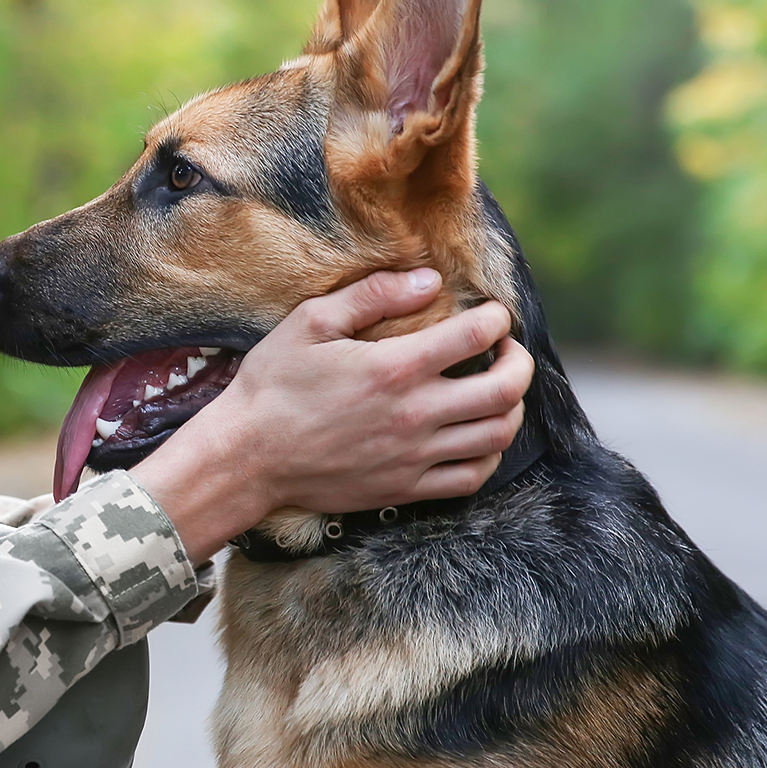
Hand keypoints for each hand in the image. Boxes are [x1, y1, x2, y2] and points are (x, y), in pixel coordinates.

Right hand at [129, 268, 533, 564]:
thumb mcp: (310, 322)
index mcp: (395, 368)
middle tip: (507, 350)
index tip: (491, 313)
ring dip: (511, 407)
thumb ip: (372, 295)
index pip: (476, 337)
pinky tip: (476, 435)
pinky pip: (472, 477)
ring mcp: (414, 456)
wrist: (247, 457)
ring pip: (498, 434)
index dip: (495, 318)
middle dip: (518, 362)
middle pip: (505, 390)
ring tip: (498, 390)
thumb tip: (428, 279)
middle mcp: (415, 414)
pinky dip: (489, 453)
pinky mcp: (405, 488)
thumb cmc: (273, 384)